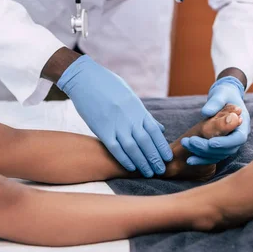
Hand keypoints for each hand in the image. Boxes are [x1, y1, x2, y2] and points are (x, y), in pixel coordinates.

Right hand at [57, 55, 172, 177]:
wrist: (84, 78)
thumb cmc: (108, 86)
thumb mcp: (130, 96)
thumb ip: (145, 115)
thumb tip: (160, 128)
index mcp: (138, 108)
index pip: (155, 131)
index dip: (162, 146)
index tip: (168, 158)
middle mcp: (129, 117)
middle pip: (146, 142)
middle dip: (155, 158)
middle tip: (161, 170)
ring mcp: (115, 124)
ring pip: (132, 148)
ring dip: (142, 162)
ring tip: (148, 173)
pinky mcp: (101, 129)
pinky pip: (115, 148)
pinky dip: (124, 159)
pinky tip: (131, 167)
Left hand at [182, 76, 249, 164]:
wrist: (224, 96)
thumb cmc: (224, 94)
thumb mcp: (220, 94)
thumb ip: (215, 102)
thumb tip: (206, 112)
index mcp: (242, 124)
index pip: (238, 138)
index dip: (225, 142)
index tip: (210, 142)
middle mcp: (238, 136)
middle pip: (227, 149)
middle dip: (208, 147)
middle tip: (191, 141)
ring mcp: (230, 144)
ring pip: (219, 155)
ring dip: (202, 153)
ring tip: (186, 144)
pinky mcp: (221, 148)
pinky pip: (213, 157)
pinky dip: (201, 159)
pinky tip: (189, 160)